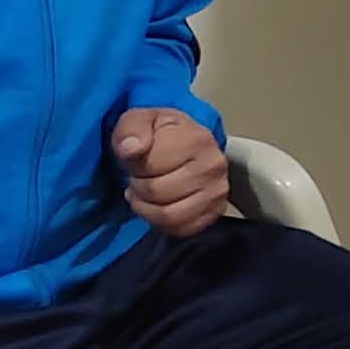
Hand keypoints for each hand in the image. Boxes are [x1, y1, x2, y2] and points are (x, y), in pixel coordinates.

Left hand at [109, 109, 229, 236]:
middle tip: (138, 178)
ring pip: (169, 216)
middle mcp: (214, 166)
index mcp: (196, 139)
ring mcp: (219, 192)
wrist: (187, 143)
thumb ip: (132, 128)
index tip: (136, 159)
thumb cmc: (159, 132)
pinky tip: (157, 207)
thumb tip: (130, 149)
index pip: (150, 166)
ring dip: (147, 209)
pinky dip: (162, 224)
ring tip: (144, 194)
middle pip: (158, 193)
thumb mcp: (139, 119)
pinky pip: (183, 230)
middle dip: (138, 188)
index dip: (132, 166)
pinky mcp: (217, 212)